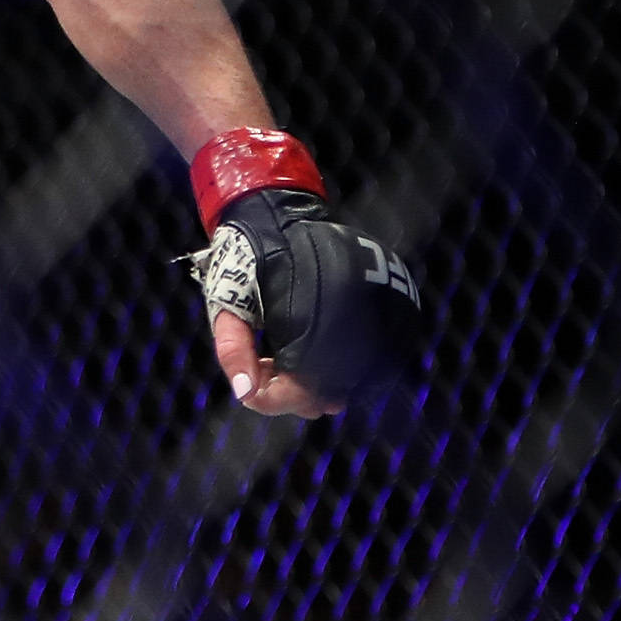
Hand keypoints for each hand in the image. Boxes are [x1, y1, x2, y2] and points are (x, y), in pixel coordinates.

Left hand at [192, 188, 424, 415]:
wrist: (279, 221)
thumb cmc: (248, 265)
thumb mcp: (228, 304)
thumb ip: (234, 350)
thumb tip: (246, 394)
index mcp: (315, 323)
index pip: (306, 392)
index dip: (276, 400)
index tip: (253, 391)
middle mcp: (355, 324)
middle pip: (330, 393)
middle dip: (292, 391)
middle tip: (266, 364)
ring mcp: (378, 319)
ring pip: (351, 381)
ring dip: (315, 379)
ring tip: (285, 352)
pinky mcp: (392, 312)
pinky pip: (370, 361)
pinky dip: (338, 365)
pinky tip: (309, 347)